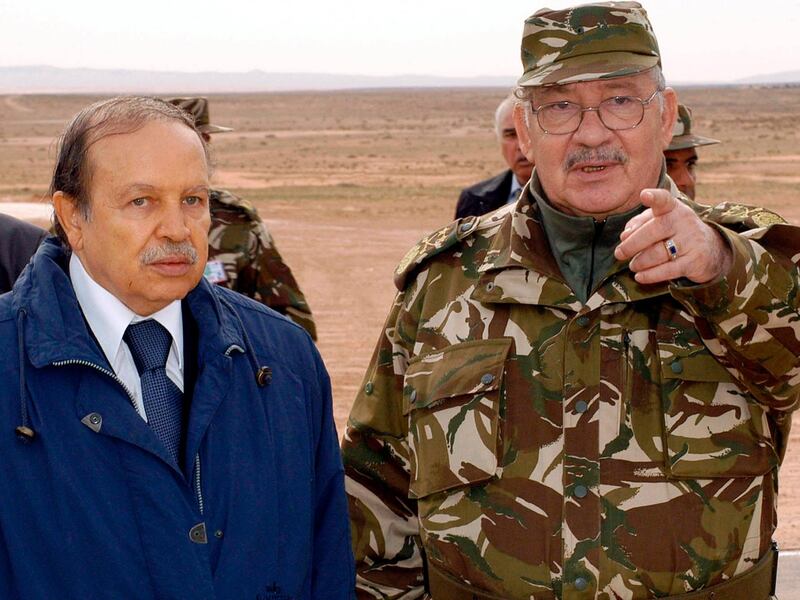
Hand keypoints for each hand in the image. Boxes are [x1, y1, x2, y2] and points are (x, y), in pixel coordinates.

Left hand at [614, 188, 732, 284]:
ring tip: (633, 265)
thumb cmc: (676, 232)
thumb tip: (624, 235)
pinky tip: (639, 277)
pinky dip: (650, 275)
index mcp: (673, 208)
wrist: (712, 250)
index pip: (664, 200)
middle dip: (632, 244)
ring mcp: (691, 241)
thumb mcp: (660, 221)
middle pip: (654, 231)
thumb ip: (640, 223)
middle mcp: (684, 221)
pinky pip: (668, 270)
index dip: (654, 197)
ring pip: (659, 252)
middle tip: (619, 254)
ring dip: (640, 261)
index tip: (644, 195)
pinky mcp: (694, 261)